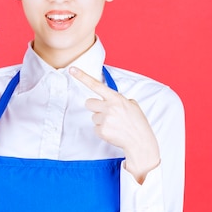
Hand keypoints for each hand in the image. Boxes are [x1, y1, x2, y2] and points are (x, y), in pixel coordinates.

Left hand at [69, 66, 159, 182]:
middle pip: (89, 103)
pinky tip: (112, 132)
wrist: (140, 141)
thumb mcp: (132, 105)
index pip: (96, 85)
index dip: (82, 76)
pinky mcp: (101, 130)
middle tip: (107, 113)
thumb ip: (119, 100)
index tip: (72, 70)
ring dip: (101, 120)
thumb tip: (110, 99)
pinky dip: (102, 130)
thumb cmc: (137, 123)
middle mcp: (109, 107)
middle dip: (95, 107)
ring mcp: (104, 119)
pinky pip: (95, 128)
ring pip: (93, 117)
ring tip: (114, 125)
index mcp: (116, 98)